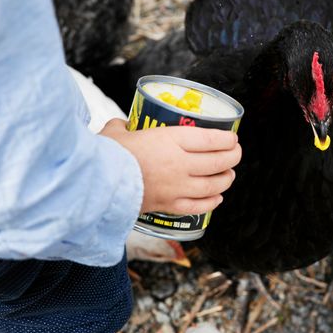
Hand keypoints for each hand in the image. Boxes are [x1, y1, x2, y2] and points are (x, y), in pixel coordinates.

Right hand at [99, 119, 241, 214]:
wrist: (97, 184)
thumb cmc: (106, 155)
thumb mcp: (115, 132)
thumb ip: (122, 127)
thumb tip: (120, 126)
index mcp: (171, 140)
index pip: (211, 139)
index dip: (227, 139)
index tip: (232, 138)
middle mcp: (180, 164)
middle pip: (218, 161)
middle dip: (232, 157)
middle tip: (235, 155)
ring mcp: (178, 187)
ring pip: (214, 184)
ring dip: (226, 179)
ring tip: (229, 175)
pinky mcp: (170, 206)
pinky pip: (200, 206)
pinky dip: (212, 202)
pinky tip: (217, 198)